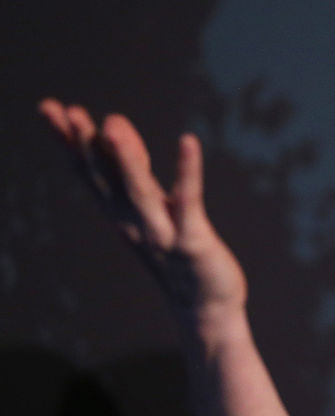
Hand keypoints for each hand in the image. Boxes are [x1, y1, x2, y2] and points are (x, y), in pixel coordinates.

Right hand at [39, 99, 247, 324]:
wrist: (204, 307)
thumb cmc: (177, 251)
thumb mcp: (151, 206)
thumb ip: (133, 169)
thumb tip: (112, 127)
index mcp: (121, 213)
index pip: (88, 172)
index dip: (68, 141)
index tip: (50, 108)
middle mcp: (133, 222)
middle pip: (105, 179)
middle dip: (85, 145)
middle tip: (66, 111)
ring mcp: (161, 232)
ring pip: (138, 191)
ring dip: (125, 158)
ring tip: (111, 124)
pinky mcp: (192, 240)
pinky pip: (188, 200)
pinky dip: (187, 170)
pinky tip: (188, 141)